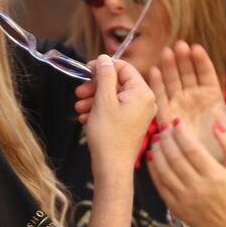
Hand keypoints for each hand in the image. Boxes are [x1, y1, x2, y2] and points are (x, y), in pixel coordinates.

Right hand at [76, 55, 156, 175]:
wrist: (112, 167)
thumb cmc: (109, 134)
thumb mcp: (104, 100)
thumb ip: (105, 76)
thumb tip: (104, 59)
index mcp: (143, 92)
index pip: (124, 68)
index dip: (103, 67)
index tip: (86, 71)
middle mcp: (146, 101)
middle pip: (117, 82)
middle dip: (95, 86)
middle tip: (79, 93)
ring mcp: (139, 114)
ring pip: (113, 97)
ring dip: (94, 99)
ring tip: (79, 108)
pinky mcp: (132, 124)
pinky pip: (115, 110)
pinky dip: (99, 111)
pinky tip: (85, 118)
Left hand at [147, 118, 225, 226]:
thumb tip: (216, 125)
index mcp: (215, 176)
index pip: (191, 148)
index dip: (181, 132)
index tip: (176, 121)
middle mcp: (198, 188)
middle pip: (175, 157)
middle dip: (167, 139)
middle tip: (164, 127)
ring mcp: (185, 199)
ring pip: (164, 170)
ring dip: (158, 152)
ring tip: (157, 139)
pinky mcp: (176, 208)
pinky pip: (160, 186)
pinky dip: (153, 170)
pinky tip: (152, 158)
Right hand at [149, 41, 225, 161]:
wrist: (207, 165)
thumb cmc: (223, 144)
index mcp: (211, 94)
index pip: (205, 72)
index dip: (200, 61)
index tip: (196, 48)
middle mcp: (194, 96)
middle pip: (187, 73)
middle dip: (182, 59)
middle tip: (179, 46)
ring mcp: (179, 104)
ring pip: (173, 81)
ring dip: (169, 66)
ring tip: (166, 52)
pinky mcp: (166, 116)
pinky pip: (161, 97)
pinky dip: (156, 84)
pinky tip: (154, 71)